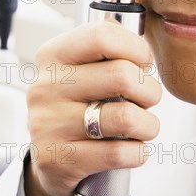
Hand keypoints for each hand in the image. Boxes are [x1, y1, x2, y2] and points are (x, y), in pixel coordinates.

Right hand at [24, 21, 161, 195]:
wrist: (50, 159)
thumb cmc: (76, 109)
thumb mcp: (82, 72)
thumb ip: (108, 52)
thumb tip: (144, 46)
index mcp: (52, 56)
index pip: (102, 36)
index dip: (136, 49)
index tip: (143, 64)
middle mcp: (45, 87)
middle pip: (121, 75)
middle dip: (150, 91)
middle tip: (147, 100)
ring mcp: (48, 124)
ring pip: (125, 117)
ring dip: (148, 125)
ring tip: (143, 127)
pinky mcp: (58, 158)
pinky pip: (118, 153)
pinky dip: (137, 153)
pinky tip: (131, 149)